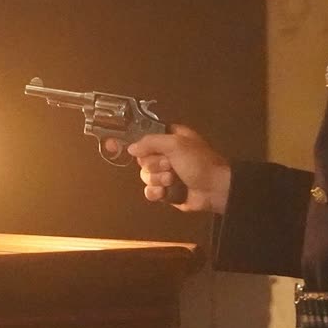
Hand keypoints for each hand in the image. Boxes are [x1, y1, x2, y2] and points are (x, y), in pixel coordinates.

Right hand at [106, 125, 231, 212]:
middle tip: (170, 164)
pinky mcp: (166, 190)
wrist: (215, 189)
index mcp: (169, 138)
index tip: (112, 143)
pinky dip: (156, 192)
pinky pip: (149, 191)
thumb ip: (151, 141)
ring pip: (144, 175)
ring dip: (158, 179)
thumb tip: (132, 148)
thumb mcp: (176, 144)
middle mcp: (165, 154)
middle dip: (154, 164)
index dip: (129, 139)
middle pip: (141, 158)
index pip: (142, 135)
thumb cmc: (200, 162)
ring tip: (174, 179)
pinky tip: (166, 192)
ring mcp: (165, 173)